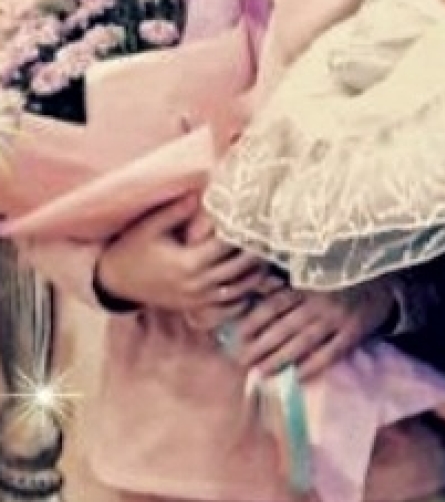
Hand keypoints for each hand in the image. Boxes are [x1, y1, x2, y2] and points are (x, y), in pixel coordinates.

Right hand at [96, 196, 264, 310]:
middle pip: (241, 268)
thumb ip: (176, 211)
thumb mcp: (150, 227)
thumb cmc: (133, 249)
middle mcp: (198, 284)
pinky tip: (254, 278)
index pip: (227, 246)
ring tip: (267, 253)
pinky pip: (232, 306)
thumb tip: (199, 194)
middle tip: (271, 234)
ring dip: (257, 272)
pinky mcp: (199, 308)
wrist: (116, 281)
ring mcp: (200, 299)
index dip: (243, 231)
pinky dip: (246, 294)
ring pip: (242, 288)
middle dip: (257, 251)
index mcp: (188, 263)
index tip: (255, 217)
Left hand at [233, 280, 395, 379]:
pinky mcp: (354, 332)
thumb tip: (255, 290)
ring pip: (303, 342)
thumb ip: (288, 283)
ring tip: (261, 373)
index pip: (274, 305)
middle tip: (243, 361)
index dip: (253, 321)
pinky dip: (313, 366)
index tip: (237, 336)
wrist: (385, 280)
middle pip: (284, 327)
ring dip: (280, 360)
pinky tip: (297, 378)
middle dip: (261, 346)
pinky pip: (330, 353)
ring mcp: (337, 318)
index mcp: (307, 284)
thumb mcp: (314, 272)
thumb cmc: (343, 277)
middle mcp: (319, 301)